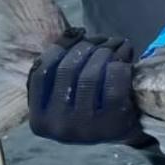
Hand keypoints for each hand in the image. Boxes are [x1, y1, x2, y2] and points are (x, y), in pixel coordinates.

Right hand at [26, 29, 138, 144]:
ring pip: (90, 74)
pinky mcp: (112, 124)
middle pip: (67, 69)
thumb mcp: (65, 93)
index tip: (79, 34)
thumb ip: (58, 68)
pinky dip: (120, 65)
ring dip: (106, 51)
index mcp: (39, 119)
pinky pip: (114, 83)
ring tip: (116, 44)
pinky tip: (124, 60)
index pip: (42, 71)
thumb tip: (73, 33)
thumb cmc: (92, 106)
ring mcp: (85, 128)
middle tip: (104, 39)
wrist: (123, 132)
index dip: (61, 46)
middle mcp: (58, 126)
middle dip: (88, 46)